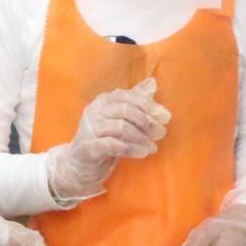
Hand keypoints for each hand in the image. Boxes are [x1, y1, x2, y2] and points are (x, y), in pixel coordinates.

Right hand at [46, 79, 170, 200]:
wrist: (79, 163)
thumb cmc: (104, 138)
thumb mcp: (120, 118)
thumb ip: (135, 101)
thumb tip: (153, 82)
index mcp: (103, 101)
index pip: (128, 96)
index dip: (148, 105)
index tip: (166, 116)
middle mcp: (95, 111)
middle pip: (125, 109)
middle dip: (147, 122)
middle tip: (161, 134)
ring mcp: (89, 129)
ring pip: (120, 127)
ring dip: (141, 138)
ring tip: (152, 147)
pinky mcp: (88, 147)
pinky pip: (112, 145)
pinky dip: (130, 149)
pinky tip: (142, 153)